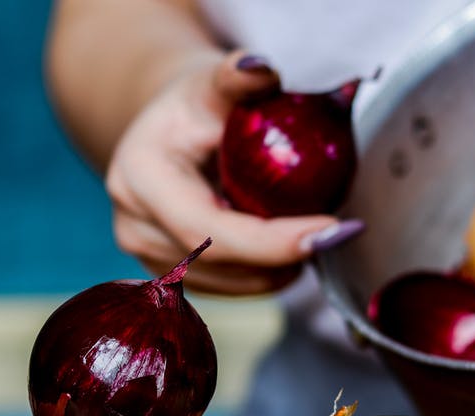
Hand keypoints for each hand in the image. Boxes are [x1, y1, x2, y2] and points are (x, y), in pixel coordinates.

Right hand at [105, 51, 360, 294]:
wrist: (170, 129)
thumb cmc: (197, 102)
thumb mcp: (214, 80)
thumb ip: (238, 77)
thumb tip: (260, 69)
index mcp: (139, 179)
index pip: (206, 230)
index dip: (270, 241)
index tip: (330, 230)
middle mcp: (134, 226)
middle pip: (221, 265)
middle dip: (286, 257)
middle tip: (340, 234)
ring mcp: (149, 257)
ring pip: (231, 284)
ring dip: (281, 268)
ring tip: (317, 232)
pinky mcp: (172, 275)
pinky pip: (232, 286)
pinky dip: (268, 272)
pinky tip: (291, 243)